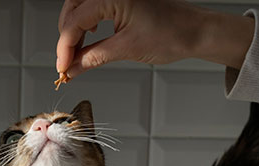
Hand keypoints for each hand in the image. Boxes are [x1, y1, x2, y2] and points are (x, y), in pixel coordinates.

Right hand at [56, 0, 254, 77]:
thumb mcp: (126, 49)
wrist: (196, 31)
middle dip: (66, 37)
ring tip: (76, 53)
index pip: (75, 21)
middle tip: (66, 62)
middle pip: (72, 9)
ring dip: (75, 29)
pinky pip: (94, 5)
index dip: (64, 47)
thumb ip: (93, 57)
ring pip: (80, 6)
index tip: (62, 67)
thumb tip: (73, 67)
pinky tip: (89, 36)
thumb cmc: (172, 33)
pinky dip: (88, 22)